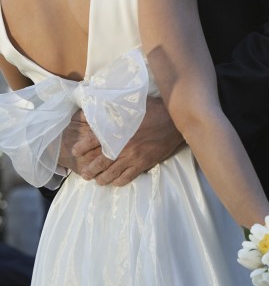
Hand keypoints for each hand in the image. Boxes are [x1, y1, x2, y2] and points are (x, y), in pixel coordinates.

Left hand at [68, 97, 183, 185]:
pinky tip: (114, 182)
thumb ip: (113, 107)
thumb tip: (98, 106)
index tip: (76, 151)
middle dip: (90, 169)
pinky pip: (127, 177)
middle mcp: (122, 145)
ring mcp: (133, 157)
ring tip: (97, 180)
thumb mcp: (130, 103)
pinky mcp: (143, 163)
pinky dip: (118, 181)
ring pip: (112, 172)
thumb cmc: (153, 109)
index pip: (93, 140)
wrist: (174, 121)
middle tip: (84, 173)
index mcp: (117, 129)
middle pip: (100, 161)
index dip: (82, 147)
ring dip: (102, 178)